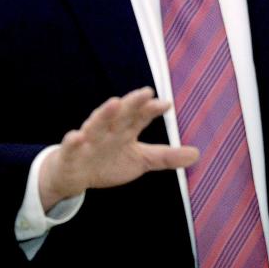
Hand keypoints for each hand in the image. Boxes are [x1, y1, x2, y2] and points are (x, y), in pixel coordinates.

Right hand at [38, 86, 198, 210]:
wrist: (75, 174)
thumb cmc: (109, 161)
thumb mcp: (141, 159)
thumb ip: (166, 156)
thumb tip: (197, 154)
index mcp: (125, 130)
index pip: (140, 116)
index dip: (151, 110)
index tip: (166, 104)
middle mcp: (108, 129)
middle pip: (121, 114)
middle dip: (132, 103)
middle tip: (145, 92)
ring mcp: (89, 139)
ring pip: (97, 123)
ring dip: (105, 113)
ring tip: (115, 103)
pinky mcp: (71, 153)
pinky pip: (71, 146)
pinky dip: (74, 141)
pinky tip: (77, 136)